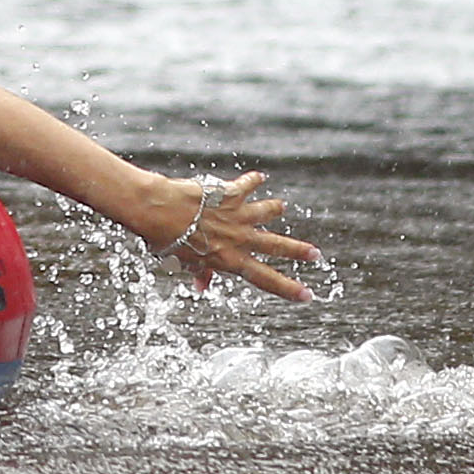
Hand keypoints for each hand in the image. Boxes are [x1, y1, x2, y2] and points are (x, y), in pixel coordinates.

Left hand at [136, 170, 320, 301]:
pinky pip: (247, 185)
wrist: (157, 210)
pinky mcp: (230, 193)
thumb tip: (203, 286)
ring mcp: (237, 215)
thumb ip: (200, 272)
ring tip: (280, 207)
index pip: (265, 279)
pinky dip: (253, 181)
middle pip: (276, 246)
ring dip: (274, 209)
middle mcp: (239, 239)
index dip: (288, 289)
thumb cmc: (166, 239)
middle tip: (316, 255)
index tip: (308, 295)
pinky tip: (259, 178)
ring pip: (266, 212)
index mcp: (229, 260)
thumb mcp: (184, 262)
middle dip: (298, 252)